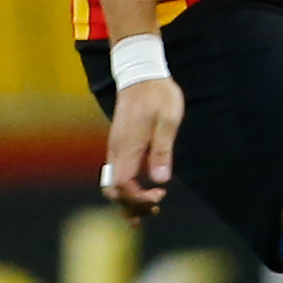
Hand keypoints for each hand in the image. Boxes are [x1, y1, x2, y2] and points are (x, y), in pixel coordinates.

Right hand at [105, 78, 183, 221]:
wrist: (141, 73)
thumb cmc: (158, 95)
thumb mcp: (168, 120)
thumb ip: (162, 150)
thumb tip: (161, 180)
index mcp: (128, 147)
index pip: (123, 186)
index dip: (139, 198)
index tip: (160, 195)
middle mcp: (117, 150)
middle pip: (114, 190)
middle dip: (132, 205)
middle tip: (156, 208)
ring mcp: (116, 148)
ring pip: (113, 184)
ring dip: (129, 200)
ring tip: (150, 209)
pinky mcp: (119, 144)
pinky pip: (117, 173)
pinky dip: (127, 188)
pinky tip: (142, 191)